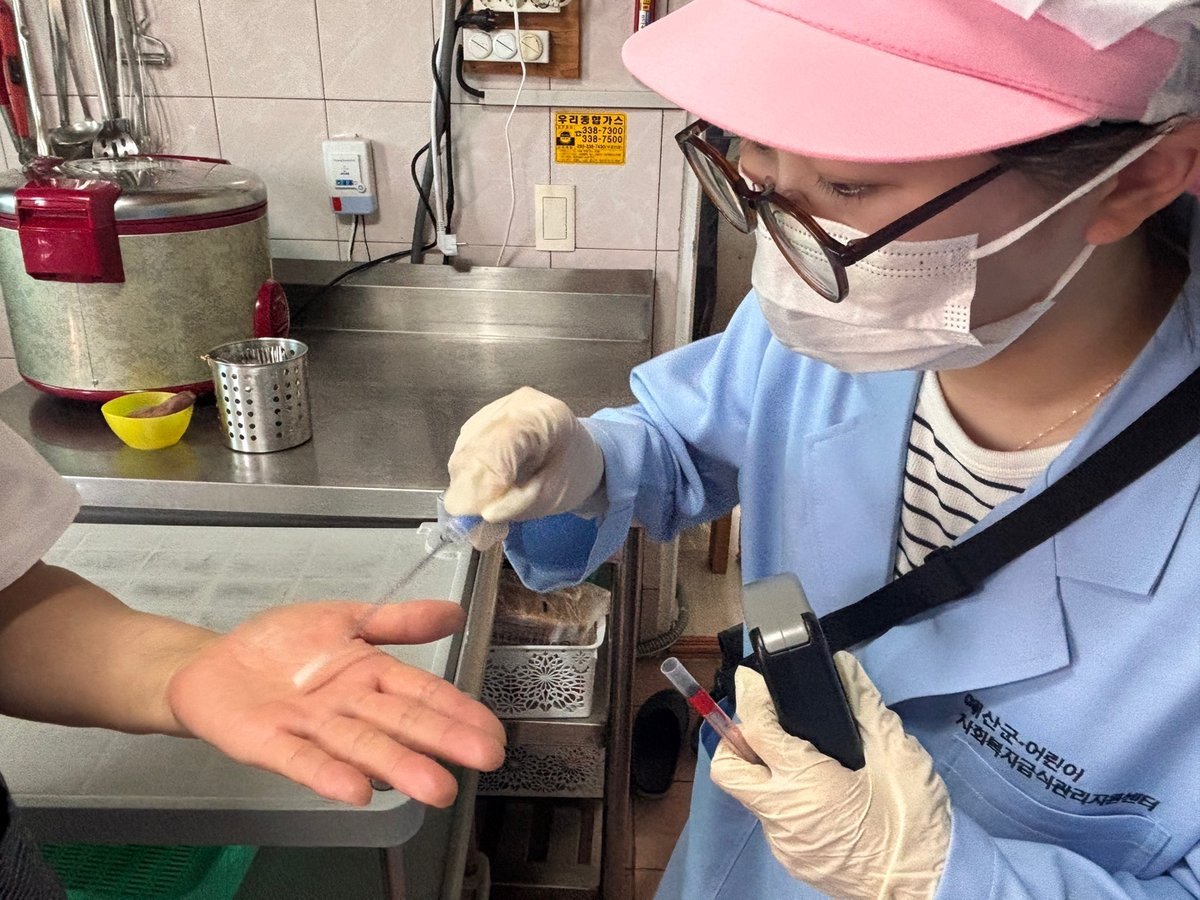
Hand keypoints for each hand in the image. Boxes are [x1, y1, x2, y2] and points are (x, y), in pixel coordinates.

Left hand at [167, 600, 505, 808]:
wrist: (213, 663)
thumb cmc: (282, 645)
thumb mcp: (344, 618)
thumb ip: (397, 621)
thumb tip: (454, 612)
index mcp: (370, 674)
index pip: (423, 692)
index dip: (458, 711)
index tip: (493, 732)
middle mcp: (349, 706)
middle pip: (401, 722)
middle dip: (442, 740)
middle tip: (483, 759)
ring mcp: (312, 728)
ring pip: (362, 746)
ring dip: (398, 766)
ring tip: (436, 788)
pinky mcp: (270, 742)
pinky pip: (302, 760)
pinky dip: (329, 775)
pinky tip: (357, 791)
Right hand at [444, 387, 604, 523]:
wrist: (574, 454)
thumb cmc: (572, 473)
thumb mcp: (555, 497)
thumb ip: (520, 506)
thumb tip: (483, 515)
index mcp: (544, 416)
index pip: (502, 442)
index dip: (486, 479)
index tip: (479, 514)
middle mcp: (514, 404)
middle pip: (475, 448)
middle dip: (472, 491)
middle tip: (478, 526)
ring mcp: (493, 410)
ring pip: (463, 454)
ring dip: (468, 488)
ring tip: (489, 509)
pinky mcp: (478, 422)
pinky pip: (462, 455)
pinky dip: (468, 479)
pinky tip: (487, 492)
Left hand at [710, 654, 950, 898]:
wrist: (932, 888)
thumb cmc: (916, 823)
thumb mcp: (897, 755)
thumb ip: (864, 705)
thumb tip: (842, 667)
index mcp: (804, 783)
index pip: (755, 729)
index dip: (751, 697)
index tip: (754, 679)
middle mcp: (782, 815)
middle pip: (729, 768)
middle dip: (736, 739)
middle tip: (767, 724)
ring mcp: (783, 843)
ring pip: (753, 795)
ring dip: (766, 770)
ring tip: (802, 754)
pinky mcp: (793, 860)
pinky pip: (776, 819)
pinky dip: (788, 797)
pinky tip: (820, 790)